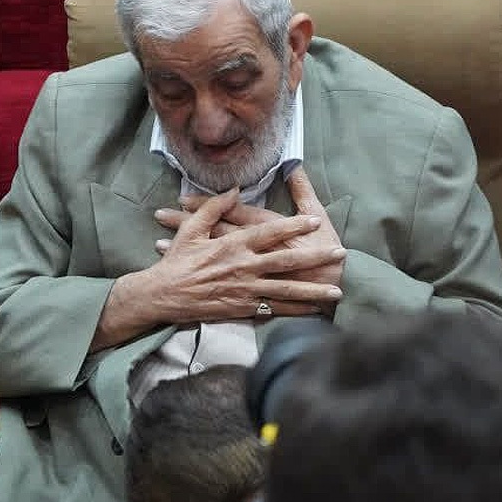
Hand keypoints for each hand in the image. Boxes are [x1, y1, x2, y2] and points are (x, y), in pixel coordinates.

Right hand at [95, 189, 344, 349]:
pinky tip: (313, 310)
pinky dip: (294, 311)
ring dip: (313, 290)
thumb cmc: (176, 262)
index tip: (315, 221)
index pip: (270, 232)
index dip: (294, 226)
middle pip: (286, 261)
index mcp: (233, 244)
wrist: (162, 296)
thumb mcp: (191, 230)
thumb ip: (213, 208)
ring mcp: (245, 290)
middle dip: (315, 258)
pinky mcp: (242, 309)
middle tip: (339, 254)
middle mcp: (244, 267)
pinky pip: (273, 310)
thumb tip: (233, 190)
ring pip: (286, 290)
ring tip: (336, 290)